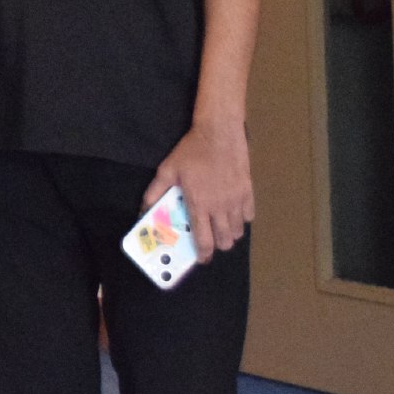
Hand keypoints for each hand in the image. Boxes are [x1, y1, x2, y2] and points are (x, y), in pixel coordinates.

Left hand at [147, 120, 252, 262]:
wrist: (218, 134)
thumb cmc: (191, 152)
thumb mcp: (167, 170)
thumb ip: (155, 192)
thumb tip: (143, 210)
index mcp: (199, 205)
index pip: (204, 240)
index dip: (203, 254)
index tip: (201, 259)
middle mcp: (221, 207)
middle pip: (225, 241)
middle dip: (217, 245)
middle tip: (210, 241)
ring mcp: (237, 201)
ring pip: (239, 231)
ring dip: (230, 233)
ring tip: (220, 226)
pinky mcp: (248, 192)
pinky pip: (249, 215)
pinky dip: (242, 219)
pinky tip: (233, 211)